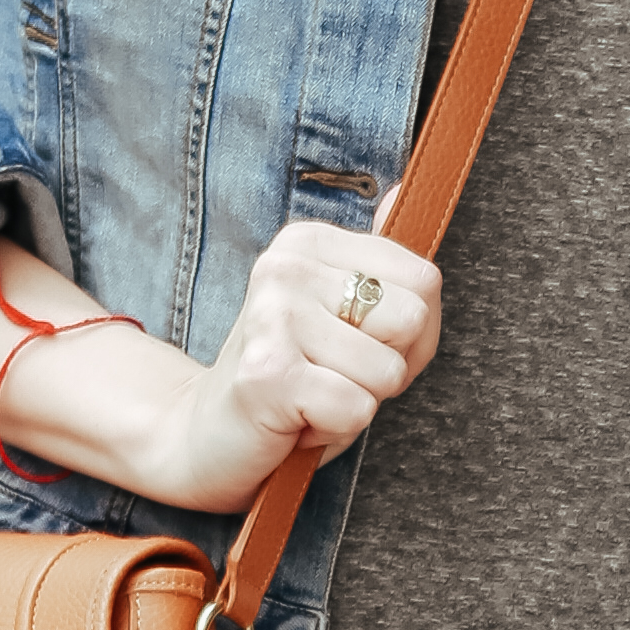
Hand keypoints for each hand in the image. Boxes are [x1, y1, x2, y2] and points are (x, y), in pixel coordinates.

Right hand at [0, 219, 443, 516]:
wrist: (206, 435)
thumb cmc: (290, 378)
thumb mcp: (341, 316)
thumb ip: (378, 264)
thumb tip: (401, 193)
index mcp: (307, 241)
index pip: (424, 280)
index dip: (410, 332)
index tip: (356, 345)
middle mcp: (286, 266)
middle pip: (412, 319)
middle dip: (388, 365)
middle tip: (334, 375)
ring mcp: (272, 315)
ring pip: (387, 371)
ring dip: (357, 400)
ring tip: (311, 394)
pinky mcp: (268, 372)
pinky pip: (356, 408)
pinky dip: (334, 427)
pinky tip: (295, 417)